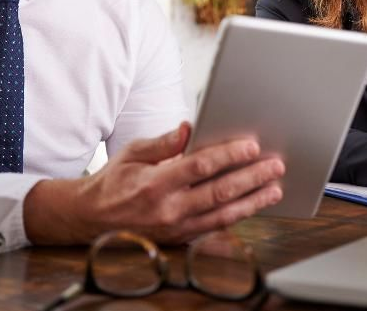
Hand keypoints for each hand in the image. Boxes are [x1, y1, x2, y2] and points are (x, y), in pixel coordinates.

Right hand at [23, 122, 284, 244]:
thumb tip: (188, 127)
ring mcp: (176, 228)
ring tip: (274, 189)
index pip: (200, 167)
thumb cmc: (115, 181)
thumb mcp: (133, 153)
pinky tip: (254, 206)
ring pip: (223, 215)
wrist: (91, 219)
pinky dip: (237, 217)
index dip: (229, 155)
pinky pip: (214, 229)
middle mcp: (168, 209)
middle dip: (252, 178)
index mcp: (155, 184)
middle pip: (219, 192)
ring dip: (253, 201)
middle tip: (275, 166)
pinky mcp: (180, 239)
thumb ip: (163, 142)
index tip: (252, 146)